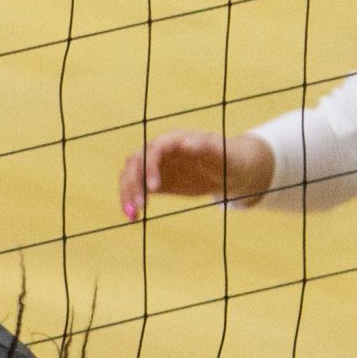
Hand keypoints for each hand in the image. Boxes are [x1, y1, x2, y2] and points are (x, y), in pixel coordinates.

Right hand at [119, 129, 272, 219]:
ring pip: (130, 175)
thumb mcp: (224, 153)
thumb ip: (205, 146)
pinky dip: (131, 201)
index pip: (153, 149)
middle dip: (133, 183)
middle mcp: (159, 150)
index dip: (149, 167)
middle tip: (139, 206)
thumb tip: (184, 143)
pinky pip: (136, 188)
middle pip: (135, 162)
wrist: (230, 171)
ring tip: (131, 216)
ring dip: (127, 193)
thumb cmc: (229, 158)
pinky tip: (133, 219)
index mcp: (173, 139)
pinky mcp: (155, 181)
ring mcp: (155, 165)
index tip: (154, 188)